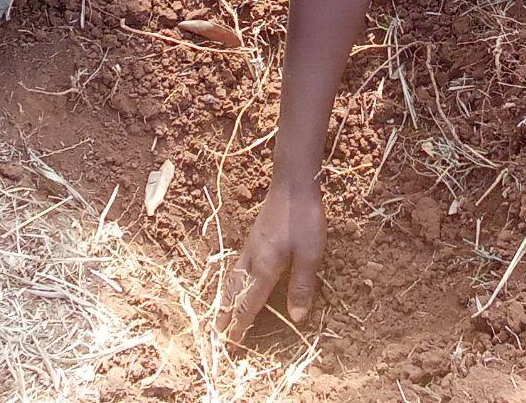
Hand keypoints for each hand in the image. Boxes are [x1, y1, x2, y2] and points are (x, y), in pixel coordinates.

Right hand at [222, 179, 325, 342]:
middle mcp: (252, 259)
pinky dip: (230, 281)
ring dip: (224, 298)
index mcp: (264, 267)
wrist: (292, 183)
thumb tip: (297, 318)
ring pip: (232, 278)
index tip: (231, 342)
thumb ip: (302, 286)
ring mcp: (250, 246)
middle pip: (234, 293)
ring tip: (218, 312)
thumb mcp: (311, 254)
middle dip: (224, 314)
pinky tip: (234, 279)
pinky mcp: (253, 237)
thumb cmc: (304, 218)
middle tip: (215, 334)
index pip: (248, 303)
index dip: (240, 324)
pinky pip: (236, 266)